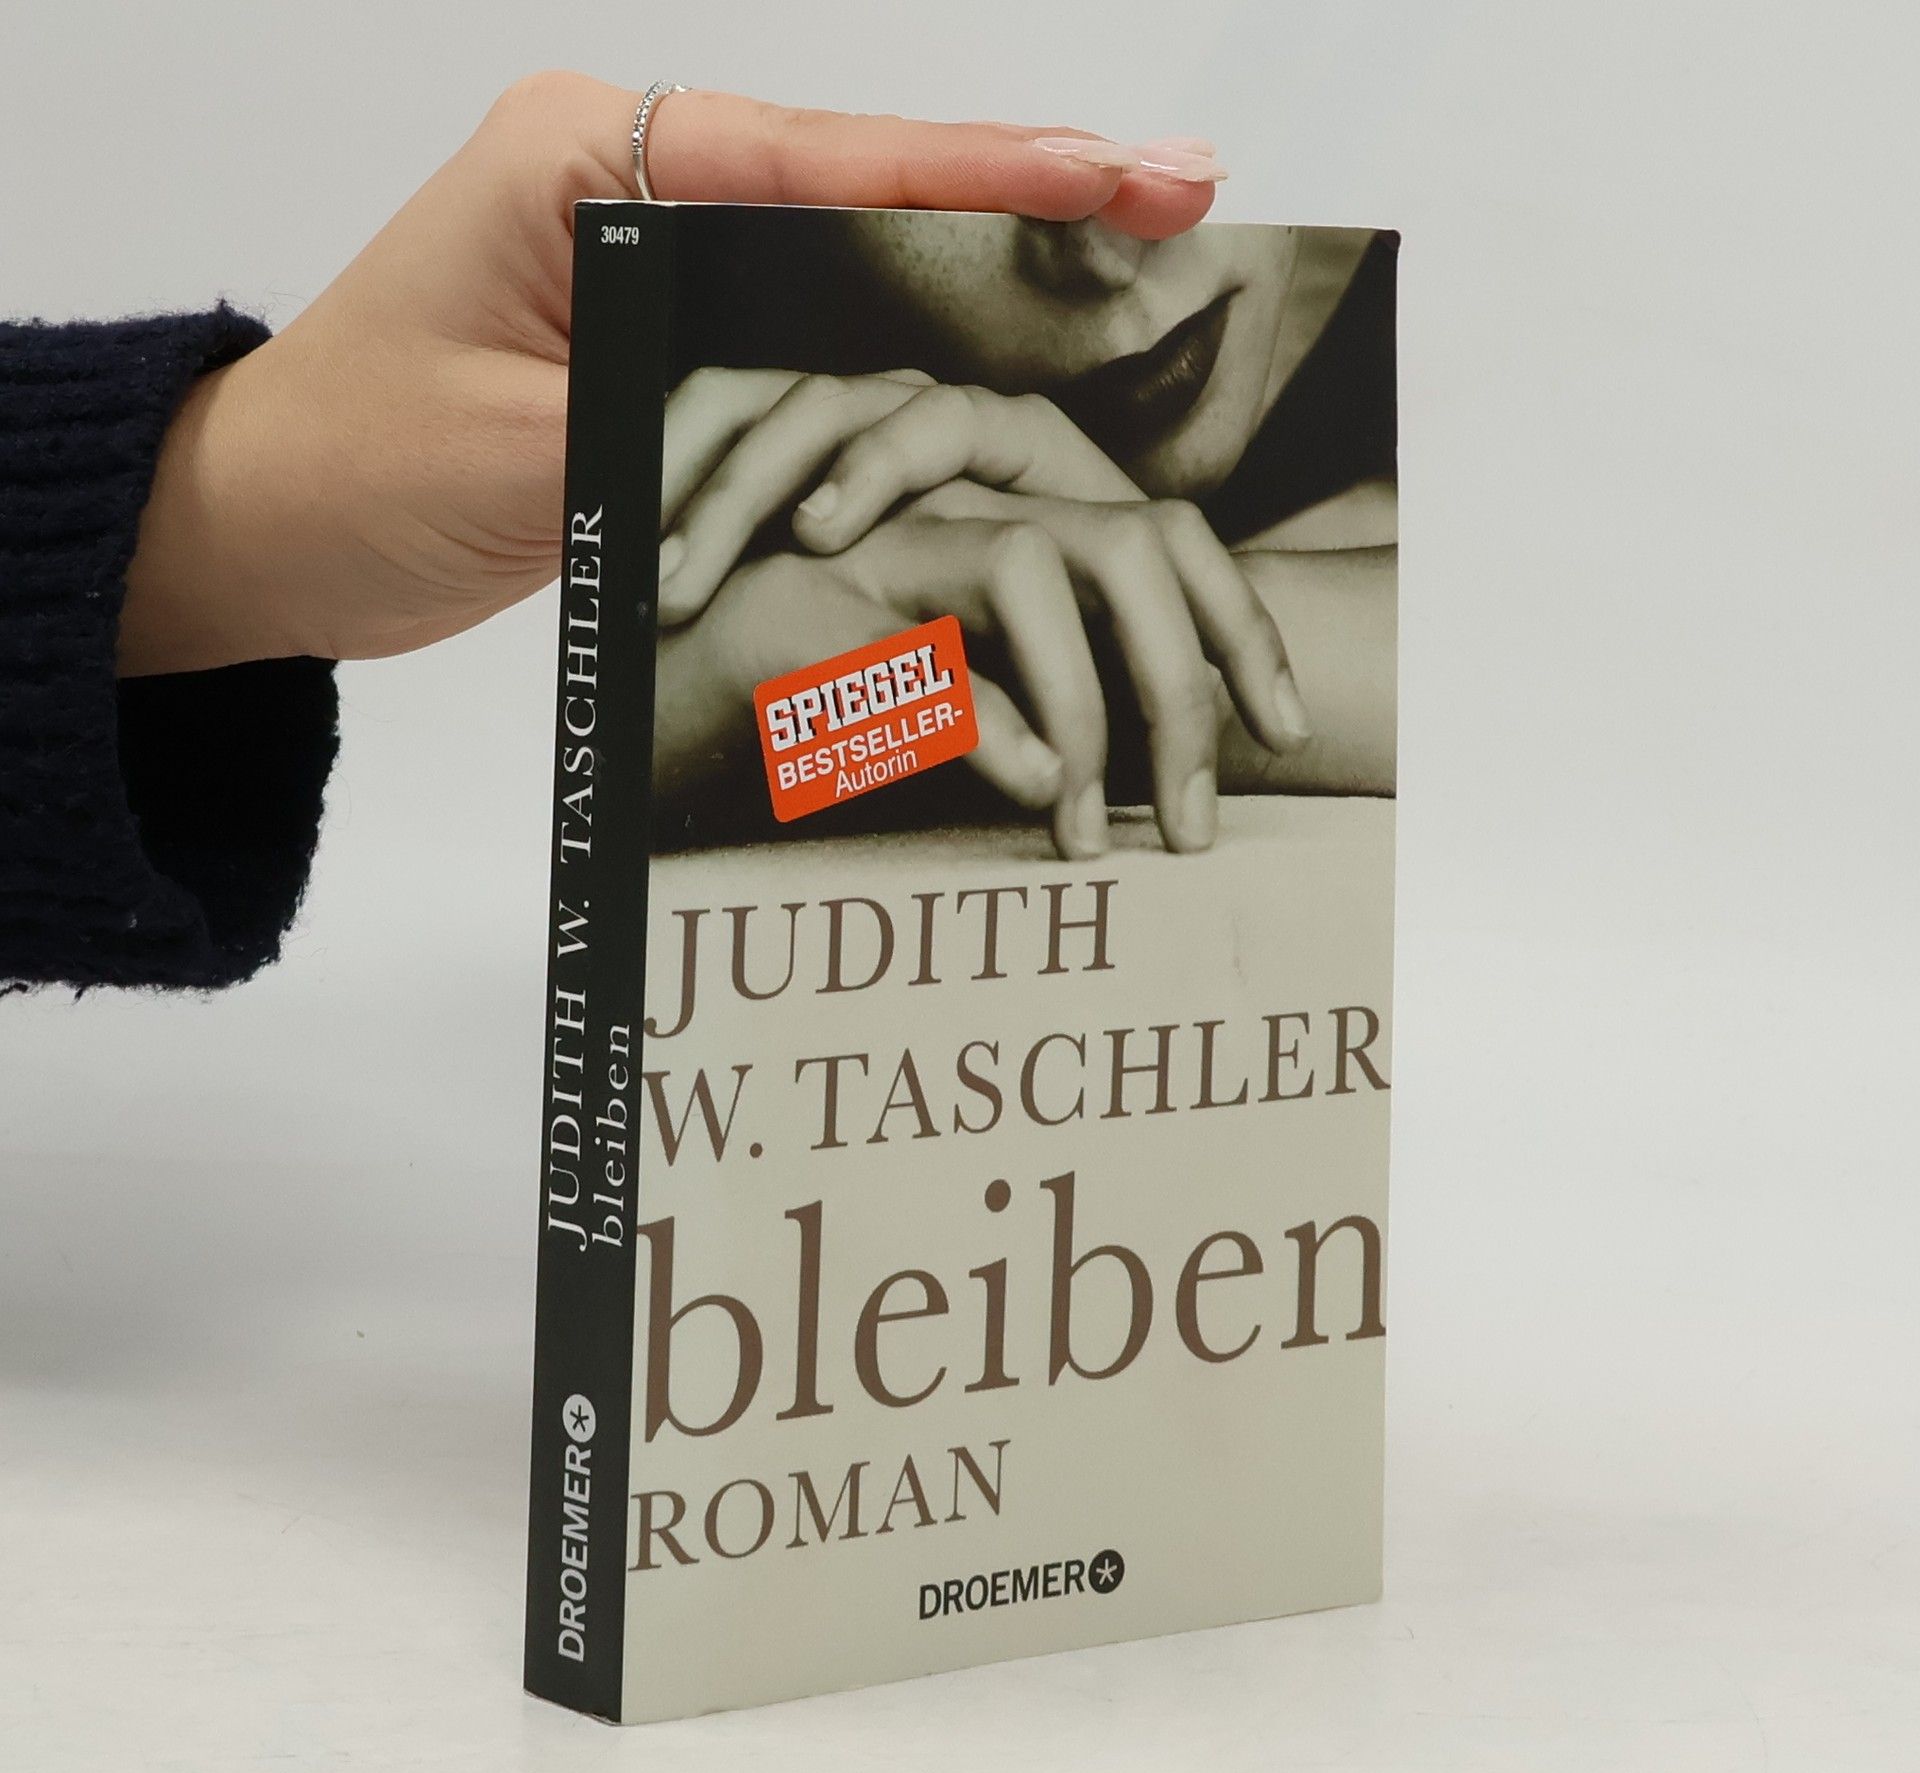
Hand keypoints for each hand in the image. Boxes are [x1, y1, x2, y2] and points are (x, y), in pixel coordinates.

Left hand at [116, 74, 1221, 675]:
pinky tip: (1008, 349)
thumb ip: (673, 421)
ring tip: (1136, 261)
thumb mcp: (519, 455)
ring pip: (850, 260)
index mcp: (587, 166)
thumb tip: (834, 428)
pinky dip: (911, 343)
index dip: (980, 174)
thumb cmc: (354, 473)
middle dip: (1023, 193)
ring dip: (986, 268)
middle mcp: (631, 188)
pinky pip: (811, 335)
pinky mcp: (662, 346)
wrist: (271, 528)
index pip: (819, 163)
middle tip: (1181, 196)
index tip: (1117, 173)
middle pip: (862, 186)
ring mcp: (652, 264)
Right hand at [657, 488, 1310, 858]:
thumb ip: (1038, 707)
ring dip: (1084, 706)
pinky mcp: (799, 613)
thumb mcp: (949, 701)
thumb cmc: (808, 705)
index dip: (1241, 628)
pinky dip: (982, 715)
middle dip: (1179, 687)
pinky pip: (911, 648)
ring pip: (1018, 569)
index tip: (1288, 734)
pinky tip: (1031, 787)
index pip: (1161, 540)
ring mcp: (871, 553)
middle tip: (1190, 829)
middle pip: (1117, 544)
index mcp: (1000, 529)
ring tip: (1089, 834)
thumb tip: (1129, 782)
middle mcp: (945, 520)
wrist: (649, 694)